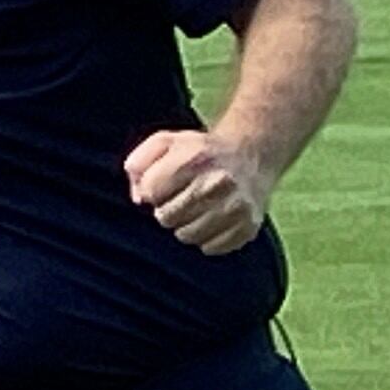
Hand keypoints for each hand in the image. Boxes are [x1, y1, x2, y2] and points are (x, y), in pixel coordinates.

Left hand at [125, 128, 271, 254]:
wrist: (251, 154)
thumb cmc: (200, 152)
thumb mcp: (165, 142)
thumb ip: (139, 163)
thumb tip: (139, 198)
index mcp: (195, 158)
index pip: (151, 191)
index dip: (151, 190)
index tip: (162, 185)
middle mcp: (218, 182)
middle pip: (167, 217)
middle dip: (166, 209)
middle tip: (179, 198)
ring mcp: (236, 207)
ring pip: (187, 235)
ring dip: (184, 226)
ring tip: (195, 209)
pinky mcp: (247, 226)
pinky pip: (210, 248)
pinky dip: (206, 238)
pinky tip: (211, 219)